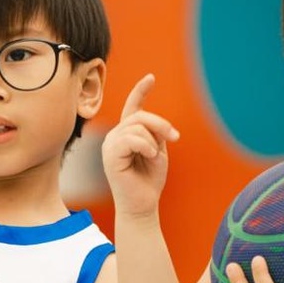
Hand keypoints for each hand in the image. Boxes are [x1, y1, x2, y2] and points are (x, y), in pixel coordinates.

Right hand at [101, 74, 179, 216]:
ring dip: (153, 140)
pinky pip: (132, 139)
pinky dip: (146, 146)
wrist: (142, 204)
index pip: (132, 108)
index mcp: (125, 135)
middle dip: (160, 124)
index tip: (151, 77)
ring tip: (154, 156)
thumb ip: (155, 133)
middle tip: (173, 138)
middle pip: (139, 116)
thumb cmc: (149, 180)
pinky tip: (149, 156)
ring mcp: (110, 145)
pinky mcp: (110, 155)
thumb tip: (155, 123)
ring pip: (137, 126)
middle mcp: (115, 137)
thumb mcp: (158, 150)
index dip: (140, 91)